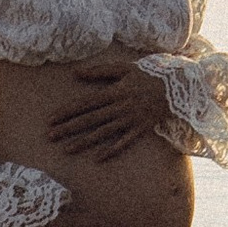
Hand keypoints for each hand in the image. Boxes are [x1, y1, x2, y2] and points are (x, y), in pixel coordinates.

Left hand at [45, 59, 173, 161]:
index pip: (85, 103)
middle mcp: (120, 107)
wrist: (177, 86)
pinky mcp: (141, 129)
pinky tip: (97, 158)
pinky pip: (124, 142)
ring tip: (66, 149)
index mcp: (115, 91)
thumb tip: (76, 73)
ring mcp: (131, 120)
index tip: (50, 118)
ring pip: (103, 133)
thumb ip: (100, 71)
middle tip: (49, 136)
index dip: (67, 111)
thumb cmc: (149, 74)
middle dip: (68, 128)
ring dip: (83, 141)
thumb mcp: (125, 68)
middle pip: (90, 119)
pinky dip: (112, 150)